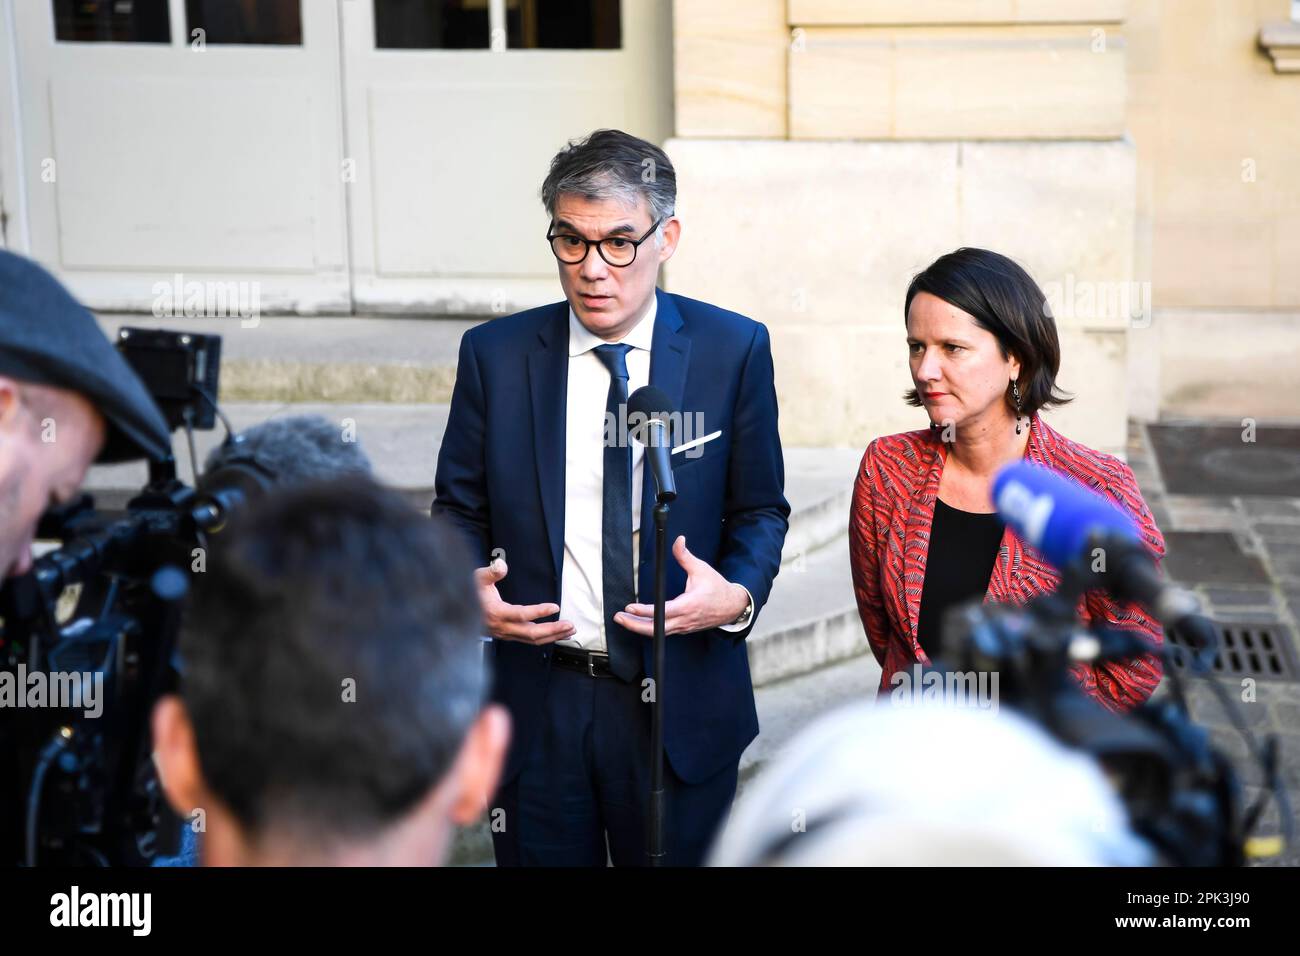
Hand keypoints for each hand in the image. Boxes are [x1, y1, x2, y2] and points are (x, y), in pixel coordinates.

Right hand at [474, 558, 575, 643]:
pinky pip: (529, 640)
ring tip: (570, 630)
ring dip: (552, 636)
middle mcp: (502, 627)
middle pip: (531, 633)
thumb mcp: (477, 578)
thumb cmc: (470, 593)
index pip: (521, 615)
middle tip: (570, 625)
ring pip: (532, 640)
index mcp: (496, 613)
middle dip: (553, 630)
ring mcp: (506, 633)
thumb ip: (490, 572)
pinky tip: (556, 633)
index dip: (539, 612)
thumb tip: (502, 566)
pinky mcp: (509, 635)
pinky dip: (545, 638)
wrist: (458, 612)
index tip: (555, 607)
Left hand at [615, 536, 749, 636]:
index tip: (630, 607)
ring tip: (624, 619)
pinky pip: (664, 632)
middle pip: (655, 629)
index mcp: (689, 605)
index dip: (644, 611)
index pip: (662, 611)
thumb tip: (678, 541)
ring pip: (658, 633)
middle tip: (619, 617)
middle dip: (634, 625)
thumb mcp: (701, 569)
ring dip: (639, 627)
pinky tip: (639, 623)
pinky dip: (650, 629)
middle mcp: (685, 619)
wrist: (732, 606)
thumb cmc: (717, 588)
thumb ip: (685, 556)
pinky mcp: (683, 629)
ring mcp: (684, 627)